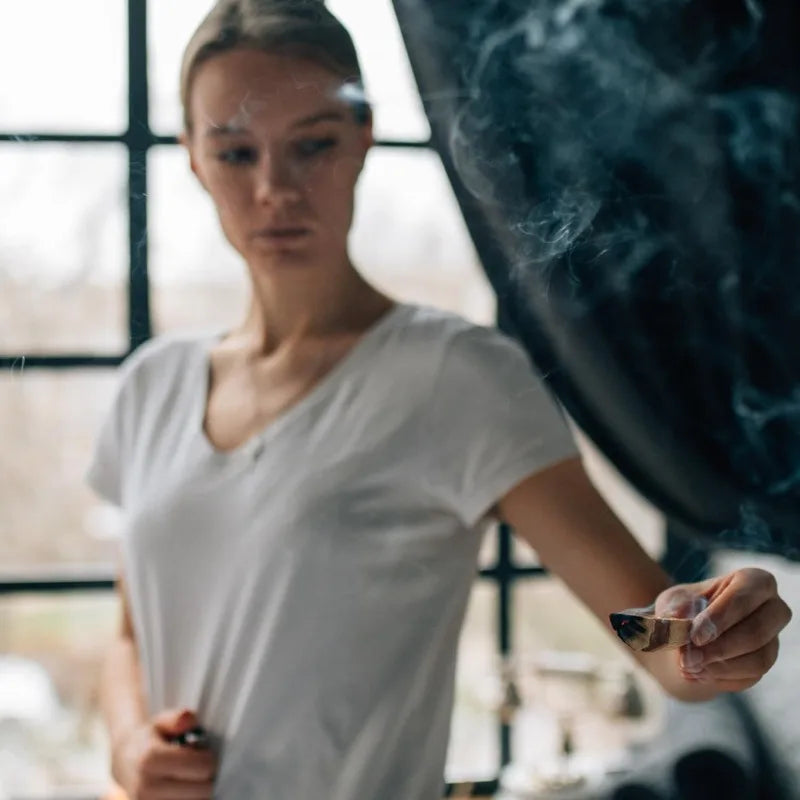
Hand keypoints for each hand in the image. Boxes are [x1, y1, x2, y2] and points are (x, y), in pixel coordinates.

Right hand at [111, 708, 216, 799]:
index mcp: (150, 759)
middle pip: (203, 791)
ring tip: (187, 779)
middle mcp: (146, 788)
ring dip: (196, 792)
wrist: (124, 762)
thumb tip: (189, 721)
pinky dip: (187, 799)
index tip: (201, 753)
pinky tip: (181, 790)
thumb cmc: (150, 739)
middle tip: (196, 768)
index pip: (202, 768)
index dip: (208, 758)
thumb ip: (178, 718)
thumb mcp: (163, 721)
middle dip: (205, 778)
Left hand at [656, 568, 791, 691]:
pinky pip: (751, 675)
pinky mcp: (766, 662)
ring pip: (757, 659)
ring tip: (687, 665)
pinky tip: (696, 672)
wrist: (686, 635)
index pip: (744, 595)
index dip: (720, 617)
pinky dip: (720, 676)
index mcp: (752, 580)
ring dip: (719, 666)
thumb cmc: (684, 609)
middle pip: (757, 631)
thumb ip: (676, 610)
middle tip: (688, 658)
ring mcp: (772, 638)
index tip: (695, 636)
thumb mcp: (673, 602)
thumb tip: (678, 623)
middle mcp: (772, 608)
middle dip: (720, 648)